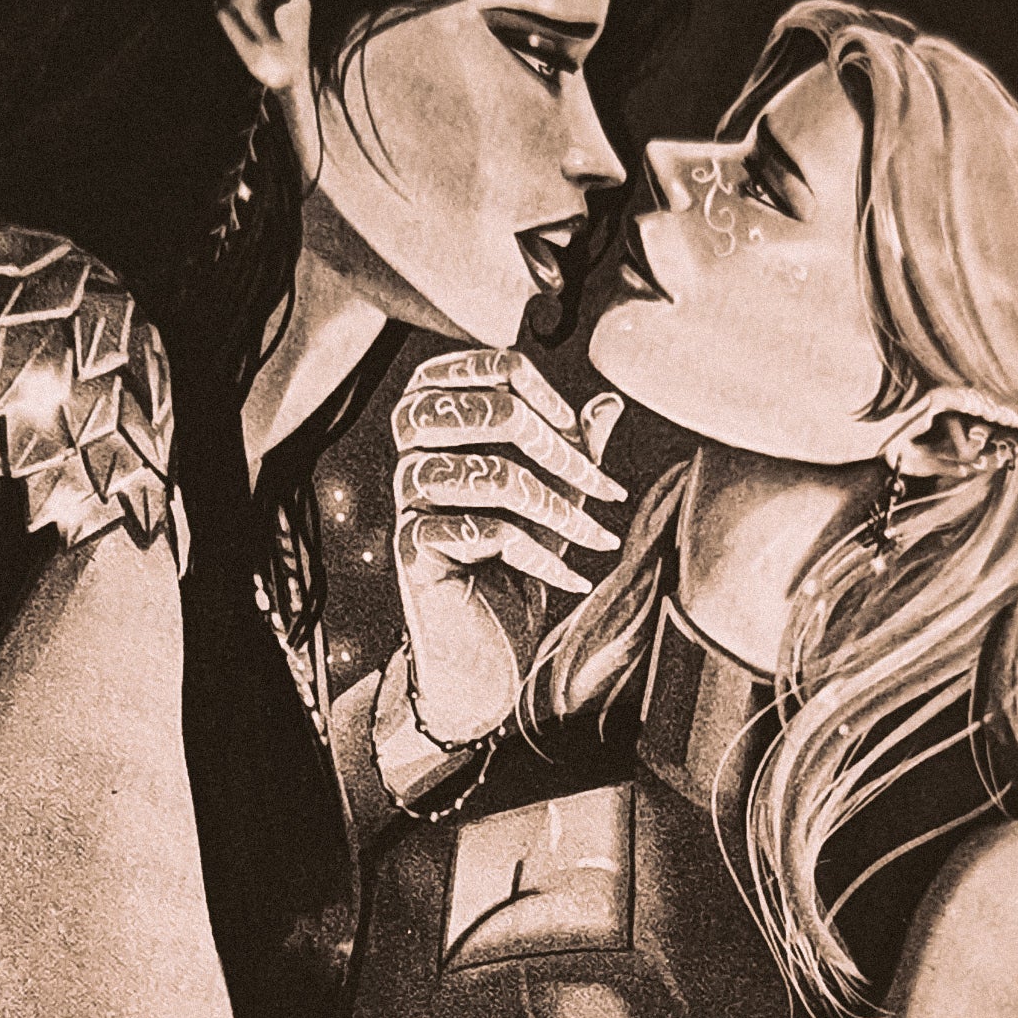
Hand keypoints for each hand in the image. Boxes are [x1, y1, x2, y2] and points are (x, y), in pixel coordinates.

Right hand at [390, 348, 624, 753]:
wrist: (482, 651)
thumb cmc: (513, 565)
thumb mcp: (556, 500)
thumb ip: (575, 452)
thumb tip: (609, 403)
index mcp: (442, 419)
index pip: (492, 366)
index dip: (549, 393)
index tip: (580, 436)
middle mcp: (413, 448)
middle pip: (490, 409)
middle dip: (561, 451)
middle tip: (604, 492)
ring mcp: (408, 498)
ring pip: (493, 473)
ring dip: (561, 510)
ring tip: (595, 542)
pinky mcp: (414, 549)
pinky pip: (487, 531)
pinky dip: (542, 556)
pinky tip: (568, 579)